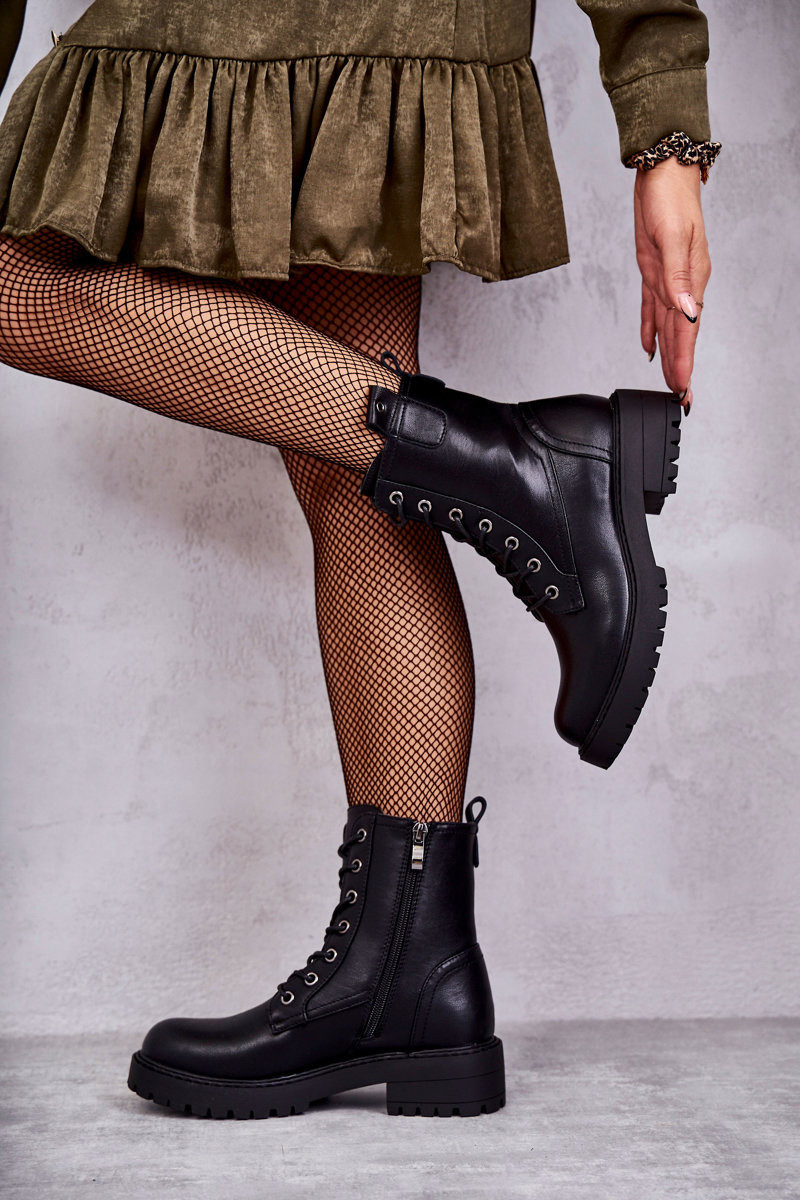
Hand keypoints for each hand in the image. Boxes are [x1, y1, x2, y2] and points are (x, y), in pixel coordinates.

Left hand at [633, 157, 710, 411]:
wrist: (662, 172)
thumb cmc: (669, 199)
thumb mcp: (671, 237)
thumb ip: (678, 277)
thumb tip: (686, 311)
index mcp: (690, 279)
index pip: (686, 330)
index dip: (683, 361)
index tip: (682, 388)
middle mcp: (682, 284)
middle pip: (680, 335)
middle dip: (680, 367)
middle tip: (681, 398)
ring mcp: (669, 279)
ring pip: (667, 327)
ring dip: (668, 355)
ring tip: (669, 382)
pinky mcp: (654, 271)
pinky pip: (652, 309)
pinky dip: (651, 330)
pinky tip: (649, 348)